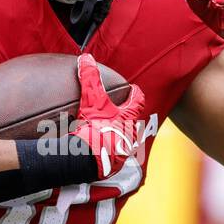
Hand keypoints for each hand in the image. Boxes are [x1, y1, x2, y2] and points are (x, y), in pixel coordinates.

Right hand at [70, 52, 146, 177]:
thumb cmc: (95, 129)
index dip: (136, 94)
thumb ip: (89, 78)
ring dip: (118, 136)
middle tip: (120, 114)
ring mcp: (122, 151)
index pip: (137, 102)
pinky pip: (113, 156)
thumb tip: (86, 58)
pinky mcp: (113, 165)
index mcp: (127, 118)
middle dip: (127, 118)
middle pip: (132, 123)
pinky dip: (108, 151)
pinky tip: (99, 151)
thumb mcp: (91, 100)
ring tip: (108, 134)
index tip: (135, 89)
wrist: (90, 160)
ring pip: (124, 140)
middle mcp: (129, 135)